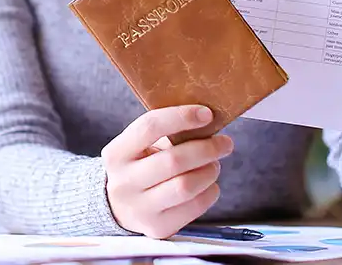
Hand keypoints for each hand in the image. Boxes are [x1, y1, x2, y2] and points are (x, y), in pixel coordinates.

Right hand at [101, 105, 233, 238]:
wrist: (118, 207)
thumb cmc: (138, 166)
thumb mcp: (140, 146)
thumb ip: (166, 132)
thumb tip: (207, 120)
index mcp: (116, 153)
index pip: (150, 127)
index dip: (181, 117)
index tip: (206, 114)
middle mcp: (123, 182)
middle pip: (174, 161)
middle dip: (206, 149)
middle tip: (224, 143)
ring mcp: (139, 208)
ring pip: (186, 186)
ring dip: (209, 171)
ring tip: (214, 164)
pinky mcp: (157, 227)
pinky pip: (194, 208)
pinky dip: (209, 192)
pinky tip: (209, 185)